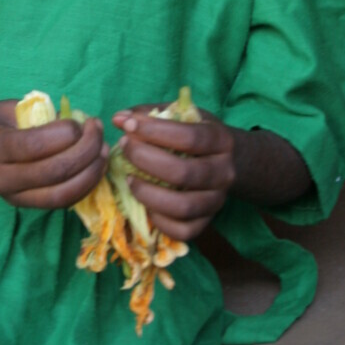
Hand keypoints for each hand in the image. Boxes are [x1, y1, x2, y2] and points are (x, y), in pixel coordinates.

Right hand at [0, 100, 108, 208]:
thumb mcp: (9, 107)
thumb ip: (40, 114)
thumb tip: (78, 122)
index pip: (36, 145)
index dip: (67, 133)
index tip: (82, 121)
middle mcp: (2, 178)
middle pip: (55, 172)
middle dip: (86, 151)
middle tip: (98, 131)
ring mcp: (14, 197)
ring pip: (62, 195)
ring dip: (91, 173)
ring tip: (103, 151)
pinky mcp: (25, 206)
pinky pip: (62, 202)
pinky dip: (85, 186)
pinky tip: (95, 167)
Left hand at [112, 104, 234, 240]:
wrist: (225, 161)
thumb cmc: (195, 135)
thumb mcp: (181, 116)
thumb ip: (150, 114)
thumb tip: (118, 119)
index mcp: (221, 141)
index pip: (190, 137)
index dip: (154, 131)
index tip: (127, 126)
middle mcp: (224, 172)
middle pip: (183, 173)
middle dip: (145, 160)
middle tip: (124, 149)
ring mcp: (217, 200)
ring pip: (183, 206)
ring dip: (148, 194)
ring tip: (129, 179)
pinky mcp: (206, 222)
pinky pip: (183, 230)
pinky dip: (159, 220)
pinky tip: (144, 203)